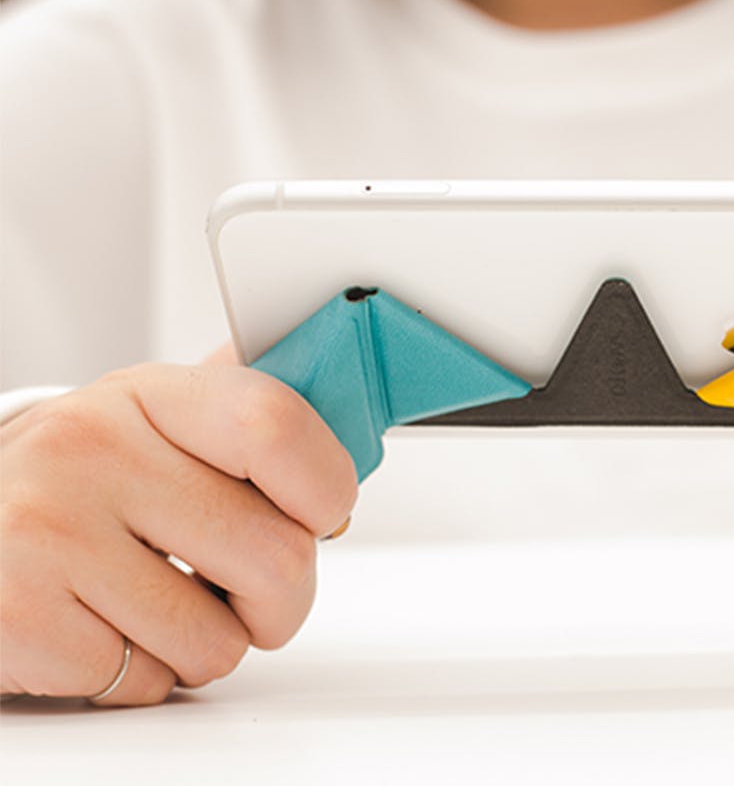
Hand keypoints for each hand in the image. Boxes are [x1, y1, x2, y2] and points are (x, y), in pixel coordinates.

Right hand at [1, 363, 356, 704]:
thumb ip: (246, 425)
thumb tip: (356, 418)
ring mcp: (47, 531)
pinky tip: (103, 628)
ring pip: (220, 640)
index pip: (276, 425)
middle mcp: (91, 449)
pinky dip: (141, 674)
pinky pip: (149, 682)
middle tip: (244, 592)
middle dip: (280, 599)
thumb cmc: (77, 482)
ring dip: (205, 643)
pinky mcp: (19, 616)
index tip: (322, 514)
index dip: (325, 487)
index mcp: (147, 395)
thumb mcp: (153, 423)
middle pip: (275, 554)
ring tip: (154, 604)